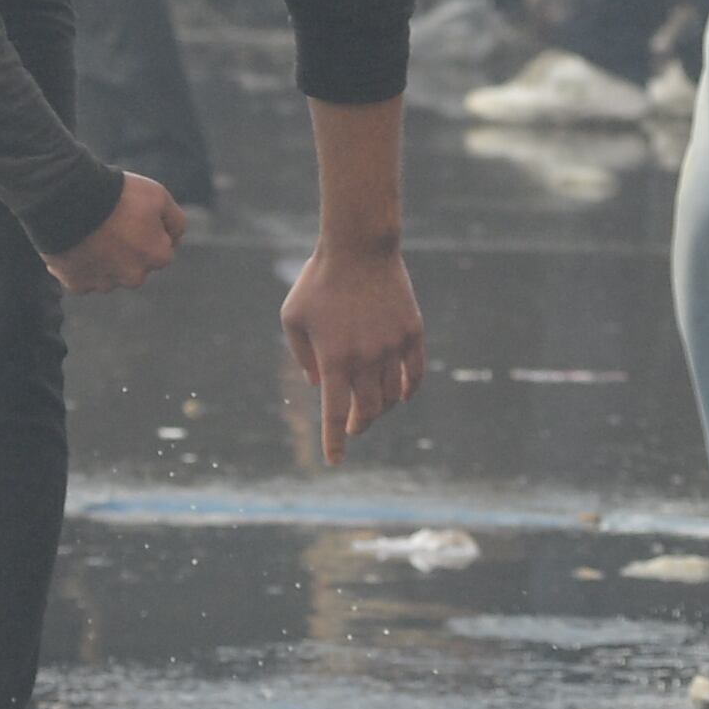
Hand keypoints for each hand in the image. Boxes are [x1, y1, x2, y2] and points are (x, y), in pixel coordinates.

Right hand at [45, 171, 186, 295]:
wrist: (70, 198)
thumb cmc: (118, 194)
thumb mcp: (158, 196)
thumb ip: (175, 220)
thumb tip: (175, 237)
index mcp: (158, 257)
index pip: (160, 247)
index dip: (148, 227)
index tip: (132, 213)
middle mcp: (134, 277)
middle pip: (134, 263)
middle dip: (126, 247)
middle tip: (110, 221)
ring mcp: (105, 283)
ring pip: (107, 271)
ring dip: (102, 257)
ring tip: (90, 229)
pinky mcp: (77, 285)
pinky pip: (81, 276)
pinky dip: (79, 263)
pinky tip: (74, 242)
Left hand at [280, 240, 426, 459]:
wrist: (358, 246)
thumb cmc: (318, 281)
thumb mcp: (293, 318)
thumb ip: (302, 356)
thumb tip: (317, 385)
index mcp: (333, 359)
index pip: (334, 414)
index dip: (335, 442)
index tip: (335, 461)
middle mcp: (365, 358)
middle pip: (367, 412)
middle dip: (358, 426)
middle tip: (352, 428)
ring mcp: (392, 347)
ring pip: (391, 397)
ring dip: (381, 408)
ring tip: (371, 406)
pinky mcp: (412, 333)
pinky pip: (415, 374)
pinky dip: (408, 391)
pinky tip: (400, 395)